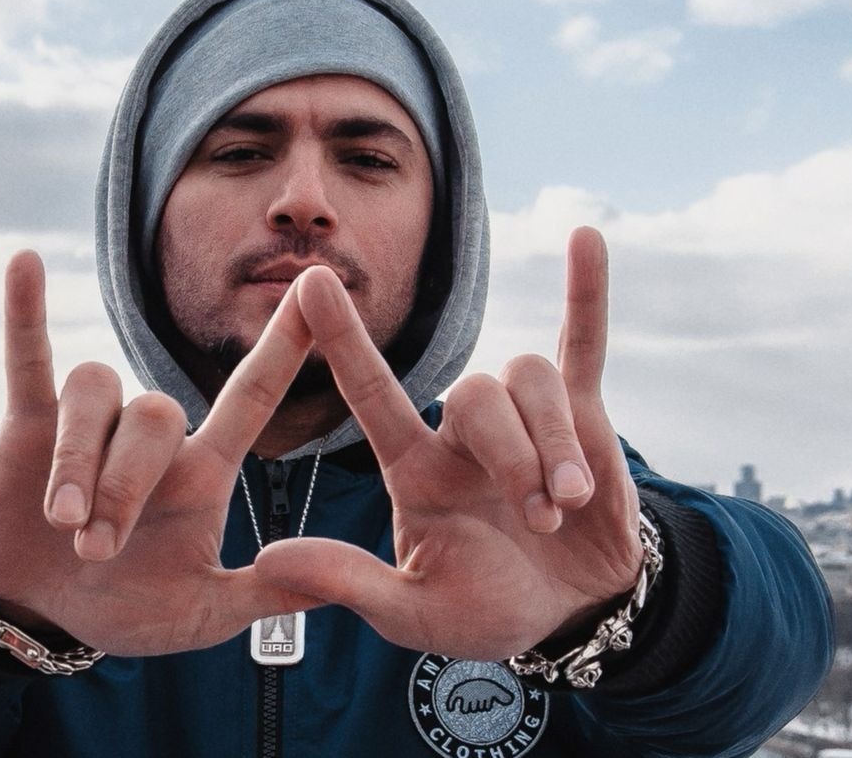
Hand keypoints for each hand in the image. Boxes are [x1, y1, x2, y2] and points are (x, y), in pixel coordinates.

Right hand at [0, 251, 320, 655]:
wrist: (38, 608)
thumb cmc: (125, 605)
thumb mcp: (200, 615)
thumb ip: (263, 599)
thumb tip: (332, 587)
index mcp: (200, 471)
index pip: (250, 395)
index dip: (283, 345)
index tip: (316, 291)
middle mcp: (150, 437)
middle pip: (154, 414)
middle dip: (124, 485)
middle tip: (98, 550)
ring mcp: (91, 424)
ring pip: (96, 393)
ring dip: (77, 459)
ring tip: (62, 521)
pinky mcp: (29, 423)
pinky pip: (33, 358)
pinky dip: (27, 315)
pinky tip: (24, 263)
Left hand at [255, 228, 641, 659]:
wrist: (573, 613)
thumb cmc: (487, 610)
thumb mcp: (414, 612)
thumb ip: (349, 582)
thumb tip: (266, 559)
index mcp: (414, 468)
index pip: (370, 391)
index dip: (341, 338)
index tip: (310, 280)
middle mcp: (462, 433)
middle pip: (476, 394)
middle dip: (514, 456)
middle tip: (539, 519)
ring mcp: (523, 419)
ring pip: (530, 379)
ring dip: (555, 440)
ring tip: (570, 503)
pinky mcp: (584, 417)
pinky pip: (580, 346)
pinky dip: (585, 297)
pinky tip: (584, 238)